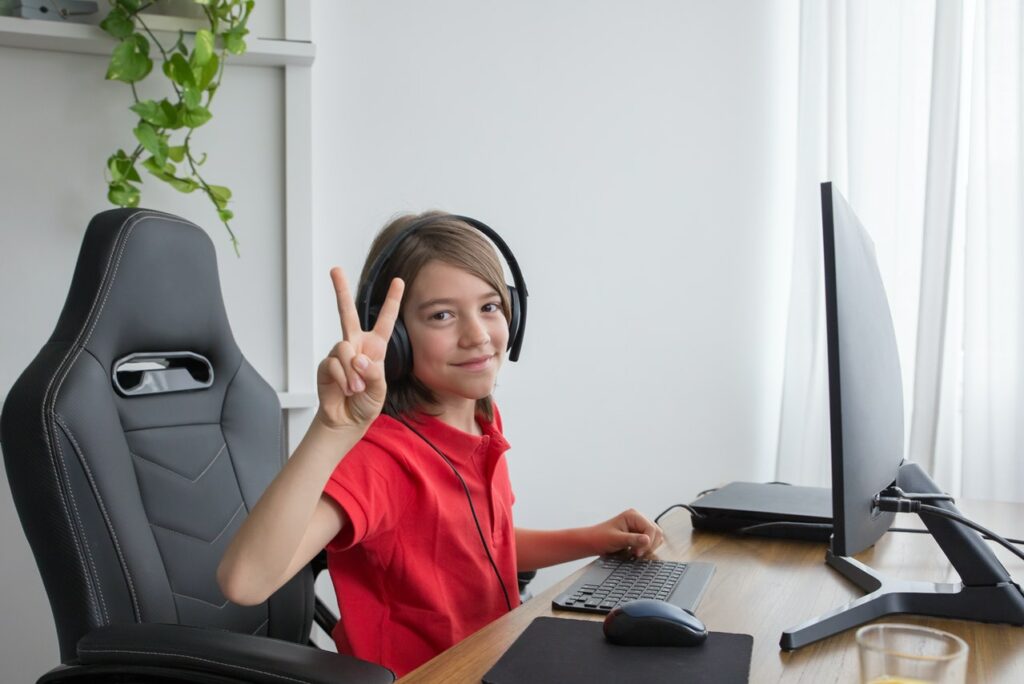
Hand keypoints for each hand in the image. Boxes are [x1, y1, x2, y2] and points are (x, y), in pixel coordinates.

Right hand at [315, 267, 403, 431]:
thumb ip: (372, 372)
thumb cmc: (366, 403)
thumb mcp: (379, 389)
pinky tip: (346, 390)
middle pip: (347, 313)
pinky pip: (334, 365)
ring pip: (344, 349)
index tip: (399, 280)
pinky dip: (343, 379)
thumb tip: (357, 358)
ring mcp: (339, 355)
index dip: (392, 300)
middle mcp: (355, 346)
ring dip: (352, 372)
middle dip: (340, 290)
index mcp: (375, 348)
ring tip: (356, 388)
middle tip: (335, 270)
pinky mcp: (326, 365)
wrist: (347, 421)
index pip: (385, 320)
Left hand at [588, 509, 664, 558]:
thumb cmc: (600, 538)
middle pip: (656, 532)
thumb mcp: (616, 539)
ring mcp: (639, 526)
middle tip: (637, 554)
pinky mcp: (638, 534)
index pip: (651, 528)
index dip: (648, 542)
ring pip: (655, 537)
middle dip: (649, 545)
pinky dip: (645, 548)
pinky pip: (649, 541)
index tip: (638, 553)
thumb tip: (647, 540)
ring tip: (635, 553)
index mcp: (633, 515)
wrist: (592, 542)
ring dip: (648, 547)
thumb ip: (632, 539)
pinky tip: (635, 552)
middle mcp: (638, 518)